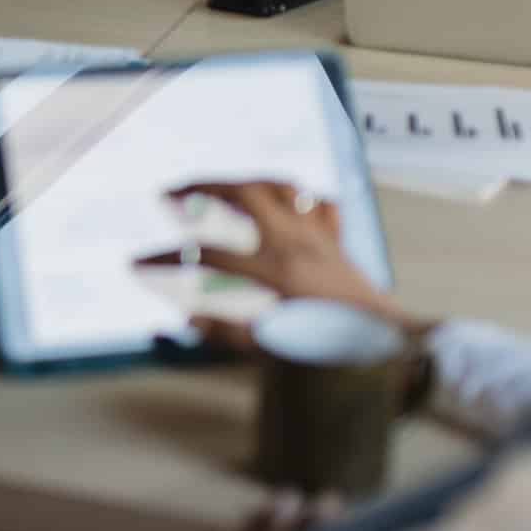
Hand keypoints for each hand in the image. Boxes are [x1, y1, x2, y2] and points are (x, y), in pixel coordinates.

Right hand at [135, 180, 425, 350]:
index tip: (141, 261)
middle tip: (174, 191)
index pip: (208, 255)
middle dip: (204, 184)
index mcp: (274, 270)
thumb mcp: (272, 349)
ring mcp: (318, 236)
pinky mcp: (336, 242)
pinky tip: (286, 202)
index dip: (169, 257)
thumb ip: (226, 334)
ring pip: (282, 186)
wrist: (389, 346)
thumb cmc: (331, 350)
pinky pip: (320, 205)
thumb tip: (187, 320)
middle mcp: (295, 242)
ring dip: (249, 180)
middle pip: (243, 192)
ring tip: (224, 185)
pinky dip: (301, 198)